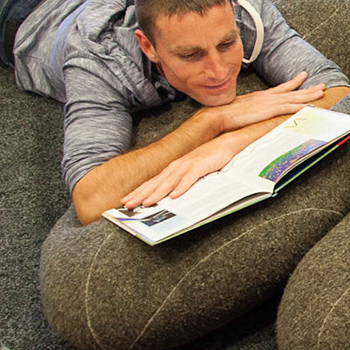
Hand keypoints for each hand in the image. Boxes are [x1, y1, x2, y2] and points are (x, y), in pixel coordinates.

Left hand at [120, 131, 247, 209]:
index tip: (125, 201)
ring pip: (169, 182)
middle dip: (140, 194)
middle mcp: (176, 167)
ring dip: (157, 193)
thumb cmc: (207, 160)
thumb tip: (168, 196)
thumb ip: (178, 182)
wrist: (224, 144)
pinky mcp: (199, 167)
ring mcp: (187, 166)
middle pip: (155, 183)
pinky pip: (189, 179)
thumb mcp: (190, 173)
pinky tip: (174, 196)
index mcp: (172, 170)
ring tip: (147, 203)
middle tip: (127, 204)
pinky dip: (181, 187)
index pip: (151, 183)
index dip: (138, 192)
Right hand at [207, 73, 323, 131]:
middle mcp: (267, 97)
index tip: (303, 76)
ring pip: (294, 98)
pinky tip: (310, 107)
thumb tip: (252, 113)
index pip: (281, 88)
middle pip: (292, 91)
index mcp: (261, 97)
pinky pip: (289, 108)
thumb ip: (249, 109)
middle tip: (321, 85)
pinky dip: (301, 107)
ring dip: (309, 95)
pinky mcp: (268, 110)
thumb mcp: (241, 109)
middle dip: (307, 88)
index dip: (294, 83)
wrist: (218, 115)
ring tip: (321, 92)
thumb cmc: (225, 114)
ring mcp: (269, 103)